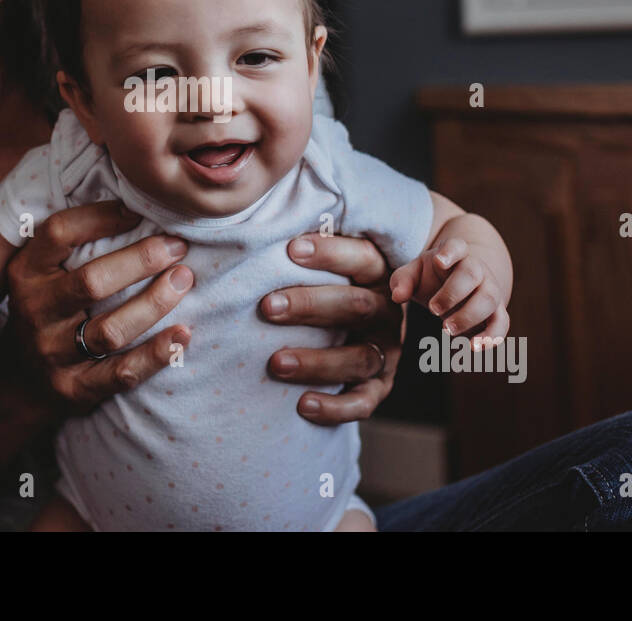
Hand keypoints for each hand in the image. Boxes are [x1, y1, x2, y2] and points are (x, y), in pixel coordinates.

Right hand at [3, 200, 194, 414]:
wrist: (19, 378)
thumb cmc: (47, 308)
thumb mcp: (40, 271)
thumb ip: (71, 241)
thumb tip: (134, 197)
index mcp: (26, 273)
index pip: (59, 233)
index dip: (101, 216)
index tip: (138, 210)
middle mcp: (35, 312)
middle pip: (92, 282)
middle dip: (141, 260)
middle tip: (178, 246)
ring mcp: (54, 353)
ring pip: (110, 329)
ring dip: (154, 304)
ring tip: (185, 279)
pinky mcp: (75, 388)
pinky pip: (121, 373)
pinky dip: (156, 353)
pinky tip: (183, 334)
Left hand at [259, 233, 403, 425]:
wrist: (361, 330)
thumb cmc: (325, 285)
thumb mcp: (324, 264)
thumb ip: (301, 249)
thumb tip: (244, 224)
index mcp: (378, 275)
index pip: (363, 258)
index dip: (331, 253)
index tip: (291, 249)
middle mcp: (386, 313)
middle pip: (357, 306)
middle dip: (310, 305)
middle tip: (267, 307)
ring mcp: (385, 351)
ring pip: (358, 358)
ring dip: (317, 361)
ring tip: (276, 362)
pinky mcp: (379, 386)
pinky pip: (363, 402)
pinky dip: (335, 406)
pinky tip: (302, 405)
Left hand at [389, 236, 509, 345]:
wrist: (460, 286)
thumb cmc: (432, 277)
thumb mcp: (414, 274)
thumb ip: (402, 281)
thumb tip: (397, 296)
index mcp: (455, 254)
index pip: (457, 246)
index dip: (450, 252)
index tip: (439, 261)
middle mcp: (477, 269)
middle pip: (473, 274)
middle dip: (453, 293)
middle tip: (433, 310)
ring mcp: (490, 289)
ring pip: (490, 298)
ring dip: (469, 316)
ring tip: (446, 330)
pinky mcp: (497, 311)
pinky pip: (502, 322)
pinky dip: (491, 336)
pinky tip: (473, 348)